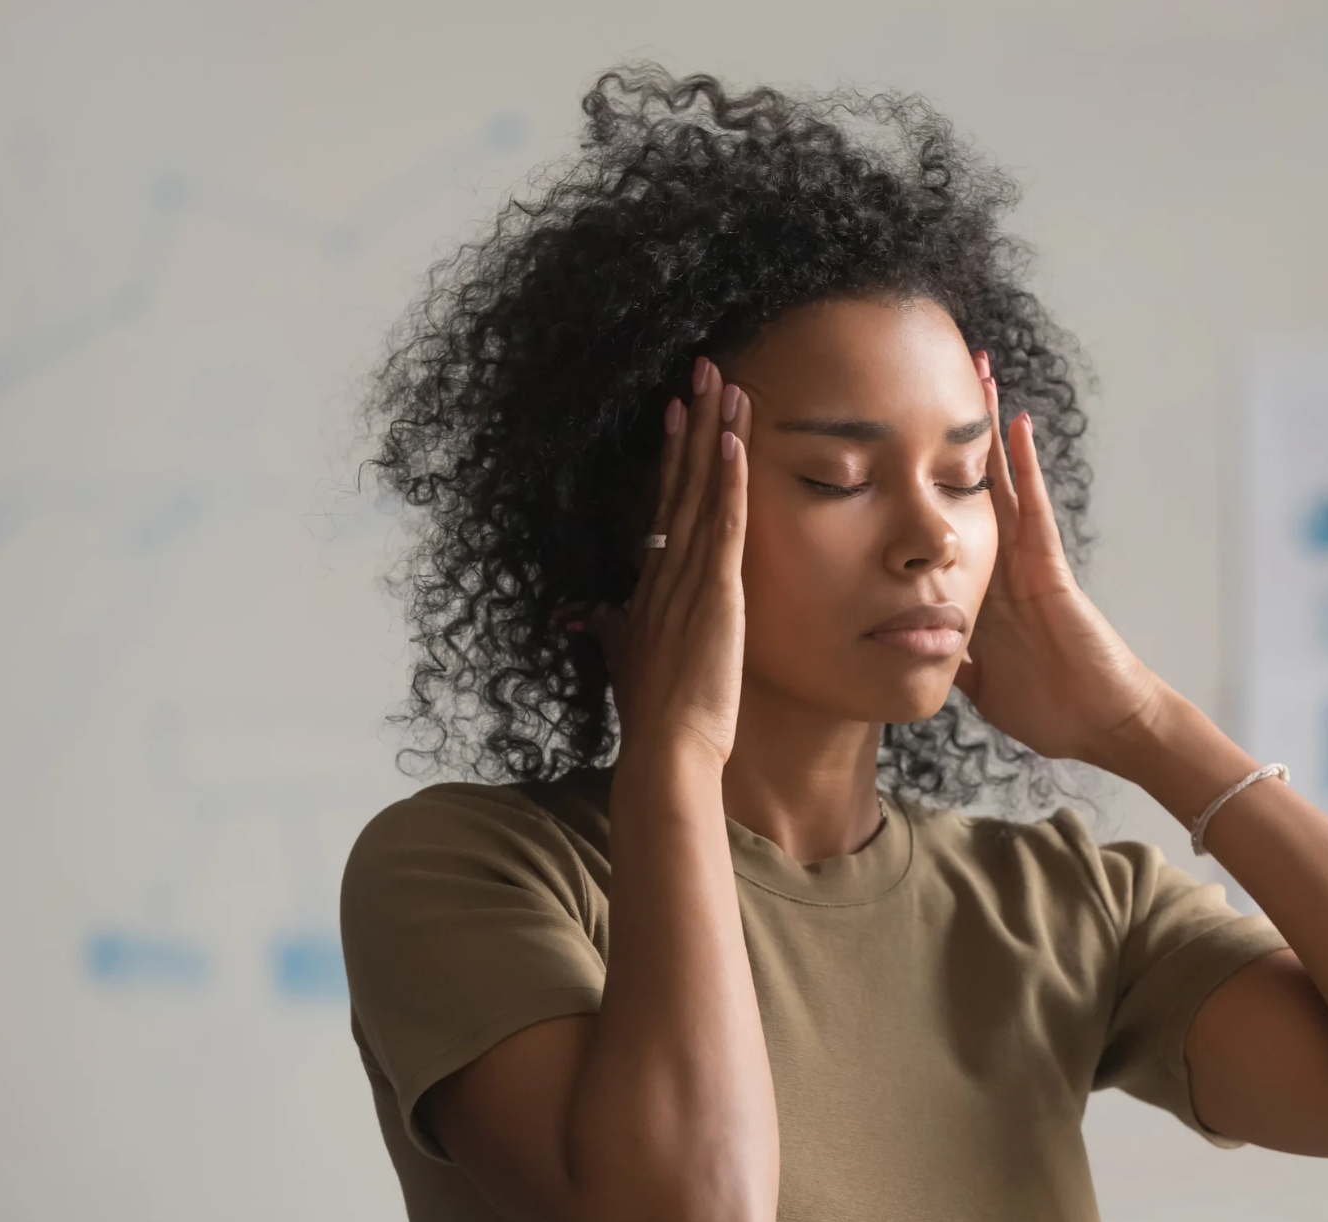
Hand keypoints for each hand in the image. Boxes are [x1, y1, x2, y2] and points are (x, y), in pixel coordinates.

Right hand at [586, 357, 750, 770]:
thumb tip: (593, 615)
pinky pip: (723, 524)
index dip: (672, 455)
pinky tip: (734, 441)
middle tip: (704, 368)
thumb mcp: (629, 660)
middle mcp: (665, 569)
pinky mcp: (714, 592)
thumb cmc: (654, 715)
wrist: (667, 747)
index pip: (664, 503)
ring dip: (714, 434)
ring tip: (725, 383)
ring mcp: (688, 578)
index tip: (679, 410)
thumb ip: (613, 629)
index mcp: (651, 582)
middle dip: (693, 421)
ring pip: (702, 490)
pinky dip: (728, 481)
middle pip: (680, 480)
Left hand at [950, 351, 1167, 766]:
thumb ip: (952, 661)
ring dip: (988, 430)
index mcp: (981, 589)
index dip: (923, 482)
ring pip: (1000, 481)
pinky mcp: (1049, 568)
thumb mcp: (980, 684)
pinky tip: (1015, 425)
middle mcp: (1001, 564)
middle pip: (969, 485)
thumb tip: (914, 653)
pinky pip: (1033, 508)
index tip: (897, 442)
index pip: (946, 523)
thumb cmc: (1051, 708)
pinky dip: (1024, 466)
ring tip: (976, 373)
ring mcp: (1027, 561)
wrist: (1100, 725)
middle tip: (933, 377)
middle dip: (952, 436)